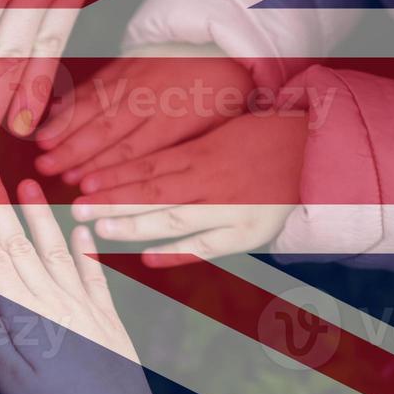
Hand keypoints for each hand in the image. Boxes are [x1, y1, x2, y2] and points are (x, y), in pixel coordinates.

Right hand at [0, 167, 190, 393]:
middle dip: (1, 208)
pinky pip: (93, 274)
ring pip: (56, 250)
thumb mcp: (13, 385)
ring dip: (40, 217)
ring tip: (27, 187)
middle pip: (22, 246)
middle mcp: (55, 303)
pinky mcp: (107, 319)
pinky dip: (85, 249)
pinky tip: (80, 228)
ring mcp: (84, 307)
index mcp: (26, 318)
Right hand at [35, 46, 253, 183]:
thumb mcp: (217, 129)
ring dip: (65, 126)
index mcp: (176, 119)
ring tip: (41, 145)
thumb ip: (181, 153)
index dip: (105, 168)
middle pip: (107, 130)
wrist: (221, 44)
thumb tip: (149, 184)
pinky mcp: (123, 66)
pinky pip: (93, 84)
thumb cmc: (221, 96)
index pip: (134, 149)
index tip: (81, 185)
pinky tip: (51, 114)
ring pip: (94, 106)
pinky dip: (71, 100)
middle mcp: (150, 100)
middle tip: (47, 169)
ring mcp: (133, 80)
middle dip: (73, 151)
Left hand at [72, 111, 307, 265]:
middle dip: (112, 203)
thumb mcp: (218, 134)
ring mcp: (232, 209)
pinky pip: (208, 247)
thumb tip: (132, 162)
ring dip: (135, 228)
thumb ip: (179, 151)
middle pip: (153, 193)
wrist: (316, 151)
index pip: (149, 167)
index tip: (83, 184)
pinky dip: (177, 254)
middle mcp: (213, 182)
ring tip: (101, 233)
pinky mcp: (250, 233)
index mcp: (204, 153)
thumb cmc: (261, 139)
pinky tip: (147, 260)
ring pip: (174, 219)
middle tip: (76, 210)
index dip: (114, 177)